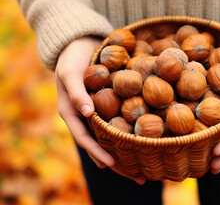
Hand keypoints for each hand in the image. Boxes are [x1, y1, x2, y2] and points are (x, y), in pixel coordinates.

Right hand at [55, 36, 145, 184]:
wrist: (81, 43)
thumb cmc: (72, 58)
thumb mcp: (70, 73)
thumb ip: (76, 92)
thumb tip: (87, 113)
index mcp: (73, 113)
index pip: (84, 138)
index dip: (96, 152)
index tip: (110, 164)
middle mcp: (87, 117)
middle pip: (102, 144)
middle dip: (118, 162)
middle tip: (138, 177)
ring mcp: (99, 111)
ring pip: (113, 135)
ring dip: (128, 151)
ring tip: (147, 166)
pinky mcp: (111, 103)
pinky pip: (121, 120)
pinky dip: (131, 130)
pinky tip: (148, 138)